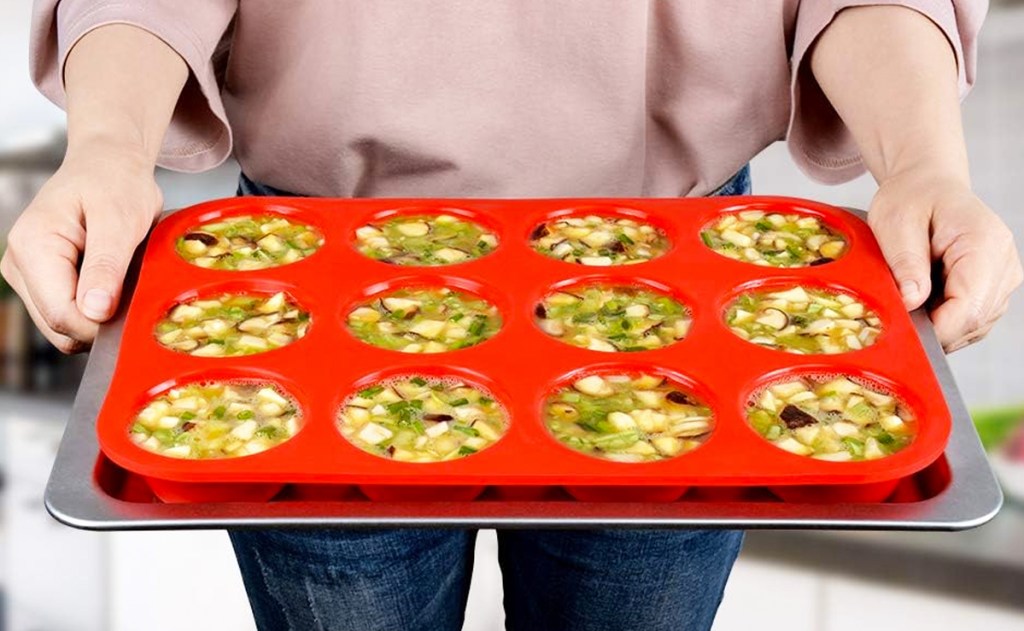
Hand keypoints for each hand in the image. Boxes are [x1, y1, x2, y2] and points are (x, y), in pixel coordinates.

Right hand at [0, 143, 161, 352]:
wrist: (109, 163)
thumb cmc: (115, 182)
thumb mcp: (120, 220)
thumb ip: (106, 266)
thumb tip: (94, 311)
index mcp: (32, 246)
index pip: (60, 313)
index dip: (99, 326)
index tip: (135, 315)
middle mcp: (19, 263)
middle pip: (58, 325)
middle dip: (100, 323)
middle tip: (136, 296)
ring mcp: (27, 275)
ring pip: (63, 325)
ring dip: (98, 316)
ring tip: (123, 282)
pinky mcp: (42, 281)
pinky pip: (69, 313)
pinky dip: (95, 309)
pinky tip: (114, 284)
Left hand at [868, 170, 1022, 352]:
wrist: (927, 186)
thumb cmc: (913, 198)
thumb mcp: (896, 221)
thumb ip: (905, 261)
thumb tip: (911, 302)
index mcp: (985, 244)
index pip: (969, 309)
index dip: (934, 328)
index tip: (901, 325)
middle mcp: (1003, 266)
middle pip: (972, 324)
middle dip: (932, 327)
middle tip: (898, 306)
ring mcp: (1002, 280)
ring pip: (971, 328)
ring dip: (936, 323)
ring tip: (913, 290)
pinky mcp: (991, 291)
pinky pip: (967, 322)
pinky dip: (942, 318)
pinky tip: (925, 296)